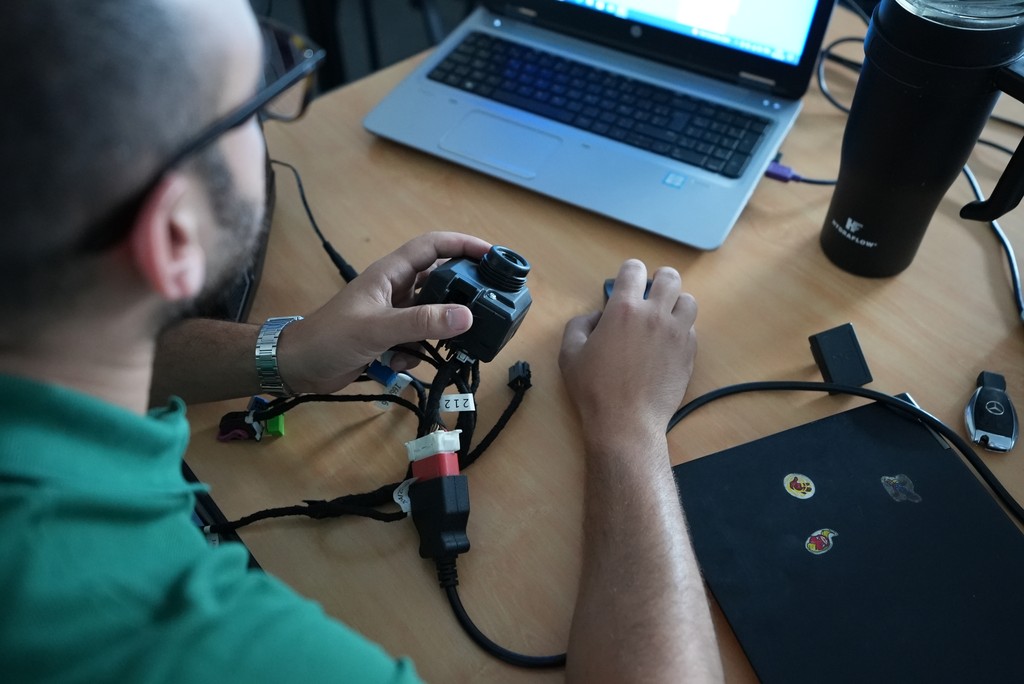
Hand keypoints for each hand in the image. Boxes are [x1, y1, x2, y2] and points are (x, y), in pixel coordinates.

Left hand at [279, 232, 490, 393]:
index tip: (493, 255)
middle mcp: (396, 290)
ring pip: (432, 317)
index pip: (434, 246)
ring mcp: (393, 315)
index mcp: (391, 273)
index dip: (463, 244)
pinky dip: (414, 355)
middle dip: (459, 297)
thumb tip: (467, 316)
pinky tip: (397, 363)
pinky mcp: (390, 338)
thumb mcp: (378, 328)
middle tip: (484, 309)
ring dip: (435, 335)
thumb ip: (422, 322)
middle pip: (440, 282)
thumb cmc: (330, 337)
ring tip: (441, 348)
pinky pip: (418, 342)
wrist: (297, 367)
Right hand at [559, 259, 697, 437]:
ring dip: (676, 303)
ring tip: (664, 315)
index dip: (629, 271)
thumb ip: (579, 325)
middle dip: (659, 279)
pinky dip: (682, 329)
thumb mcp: (569, 353)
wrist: (626, 422)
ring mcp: (676, 334)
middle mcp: (654, 315)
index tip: (627, 280)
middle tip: (651, 291)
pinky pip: (692, 329)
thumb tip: (596, 317)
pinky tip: (668, 342)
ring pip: (688, 301)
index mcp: (623, 310)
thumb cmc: (594, 389)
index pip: (633, 270)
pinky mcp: (689, 353)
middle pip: (670, 278)